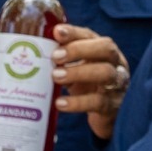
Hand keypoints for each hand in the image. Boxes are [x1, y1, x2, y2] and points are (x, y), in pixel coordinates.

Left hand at [52, 24, 129, 139]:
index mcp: (104, 51)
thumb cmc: (88, 87)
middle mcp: (116, 64)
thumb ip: (63, 59)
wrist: (106, 118)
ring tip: (56, 77)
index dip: (74, 33)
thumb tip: (33, 49)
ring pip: (106, 73)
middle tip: (55, 56)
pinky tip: (60, 103)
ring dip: (79, 72)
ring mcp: (117, 85)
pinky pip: (98, 102)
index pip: (91, 35)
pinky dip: (78, 102)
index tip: (57, 32)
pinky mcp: (113, 107)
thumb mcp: (77, 70)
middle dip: (79, 49)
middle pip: (106, 49)